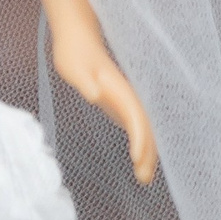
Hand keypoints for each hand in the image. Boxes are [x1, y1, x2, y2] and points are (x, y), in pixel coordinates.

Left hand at [50, 20, 159, 185]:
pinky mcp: (120, 104)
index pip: (135, 116)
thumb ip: (84, 81)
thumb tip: (94, 95)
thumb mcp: (73, 66)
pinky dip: (140, 144)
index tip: (136, 158)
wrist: (77, 39)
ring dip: (147, 152)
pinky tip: (138, 160)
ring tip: (144, 178)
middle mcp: (128, 96)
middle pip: (146, 127)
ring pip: (144, 129)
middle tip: (144, 180)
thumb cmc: (73, 54)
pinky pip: (136, 127)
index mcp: (119, 88)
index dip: (139, 137)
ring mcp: (126, 101)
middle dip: (148, 153)